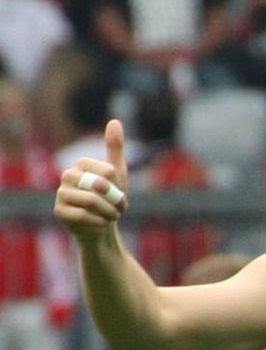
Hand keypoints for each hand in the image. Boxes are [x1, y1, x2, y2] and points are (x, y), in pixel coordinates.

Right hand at [54, 119, 128, 236]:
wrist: (101, 228)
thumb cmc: (109, 200)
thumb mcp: (117, 175)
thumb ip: (115, 148)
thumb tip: (115, 121)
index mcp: (82, 164)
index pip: (108, 172)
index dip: (119, 188)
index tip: (122, 198)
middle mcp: (68, 175)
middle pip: (99, 186)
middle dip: (114, 202)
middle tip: (119, 210)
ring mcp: (61, 193)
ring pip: (91, 202)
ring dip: (108, 214)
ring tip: (111, 218)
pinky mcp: (59, 211)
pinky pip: (83, 217)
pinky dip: (98, 223)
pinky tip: (99, 225)